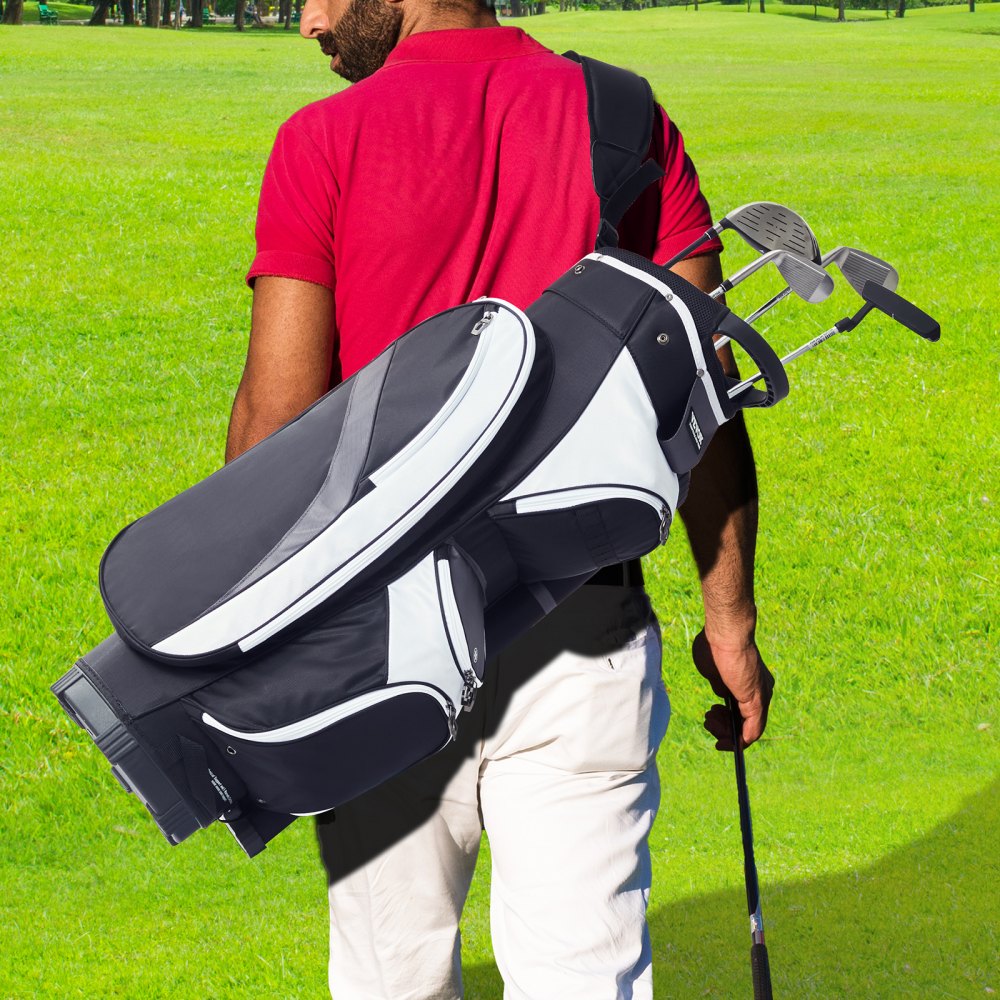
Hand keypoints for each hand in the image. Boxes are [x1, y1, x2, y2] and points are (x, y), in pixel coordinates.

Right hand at [692, 628, 773, 750]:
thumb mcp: (713, 671)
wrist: (725, 634)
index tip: (710, 718)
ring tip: (709, 722)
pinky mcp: (758, 702)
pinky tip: (725, 742)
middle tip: (707, 719)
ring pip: (748, 730)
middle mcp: (760, 692)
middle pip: (745, 723)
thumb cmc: (715, 646)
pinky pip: (752, 731)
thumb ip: (718, 684)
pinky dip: (739, 741)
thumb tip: (721, 695)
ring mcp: (761, 698)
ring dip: (726, 734)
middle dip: (722, 727)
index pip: (742, 711)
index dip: (726, 721)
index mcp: (749, 684)